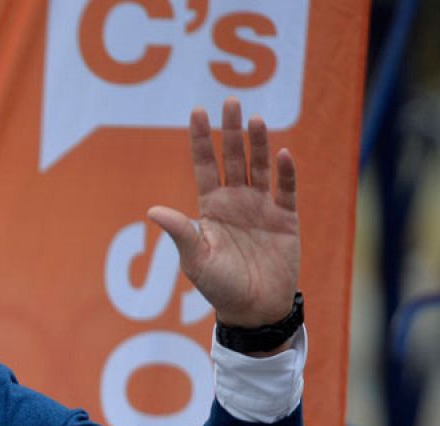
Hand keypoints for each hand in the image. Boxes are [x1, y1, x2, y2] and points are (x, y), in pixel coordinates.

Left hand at [147, 98, 298, 329]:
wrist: (253, 309)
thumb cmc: (219, 287)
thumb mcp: (196, 260)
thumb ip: (181, 233)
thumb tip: (153, 211)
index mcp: (211, 208)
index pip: (204, 166)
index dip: (201, 140)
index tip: (197, 112)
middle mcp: (236, 201)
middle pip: (233, 159)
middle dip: (231, 132)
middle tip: (230, 103)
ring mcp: (262, 208)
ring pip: (260, 167)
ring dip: (258, 144)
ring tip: (255, 119)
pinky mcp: (286, 219)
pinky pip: (286, 190)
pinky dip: (286, 173)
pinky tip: (284, 153)